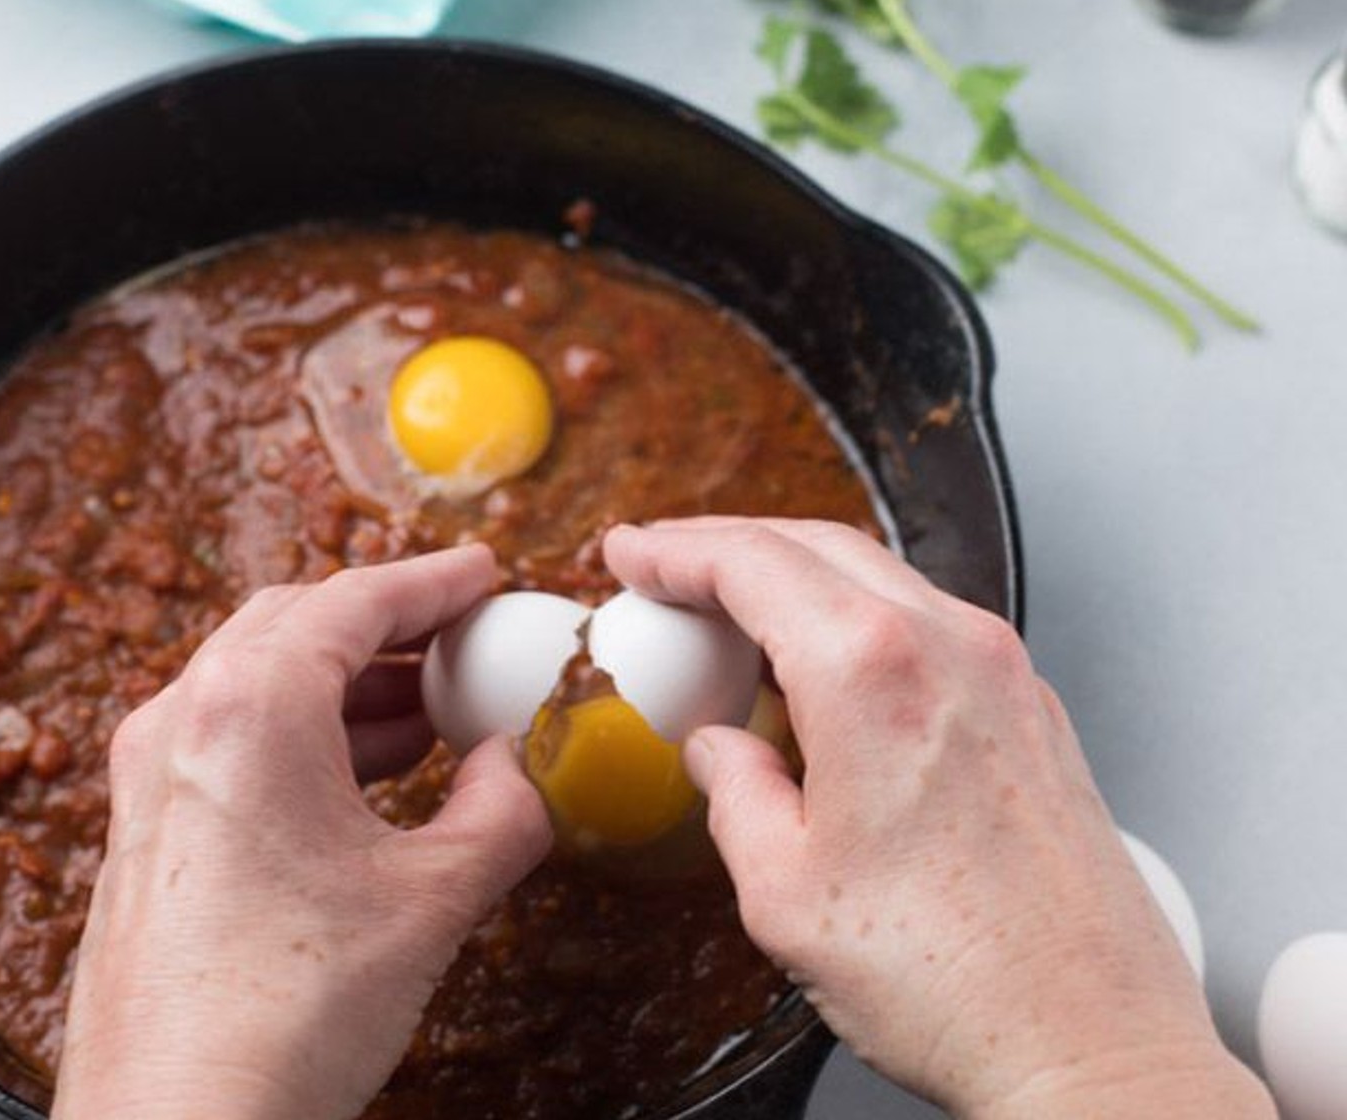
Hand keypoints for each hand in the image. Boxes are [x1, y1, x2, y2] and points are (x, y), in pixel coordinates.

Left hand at [53, 545, 550, 1119]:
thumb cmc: (290, 1011)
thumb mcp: (434, 897)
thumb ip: (503, 809)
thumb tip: (519, 764)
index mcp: (249, 709)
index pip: (352, 601)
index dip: (432, 581)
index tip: (482, 573)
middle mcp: (183, 723)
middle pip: (296, 623)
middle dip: (388, 622)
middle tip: (461, 634)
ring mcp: (153, 777)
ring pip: (260, 680)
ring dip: (350, 682)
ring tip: (430, 707)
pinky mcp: (149, 830)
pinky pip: (235, 738)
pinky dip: (310, 731)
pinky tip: (372, 772)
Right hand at [603, 518, 1273, 1119]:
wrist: (1089, 1044)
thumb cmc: (954, 982)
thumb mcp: (786, 893)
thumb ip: (736, 794)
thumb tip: (719, 751)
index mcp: (872, 674)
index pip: (750, 563)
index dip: (675, 551)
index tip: (633, 554)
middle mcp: (950, 646)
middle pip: (815, 545)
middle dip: (727, 547)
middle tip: (669, 571)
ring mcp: (1004, 671)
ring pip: (878, 576)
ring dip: (796, 577)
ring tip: (737, 623)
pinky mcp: (1031, 707)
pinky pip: (928, 622)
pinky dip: (859, 619)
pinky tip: (828, 672)